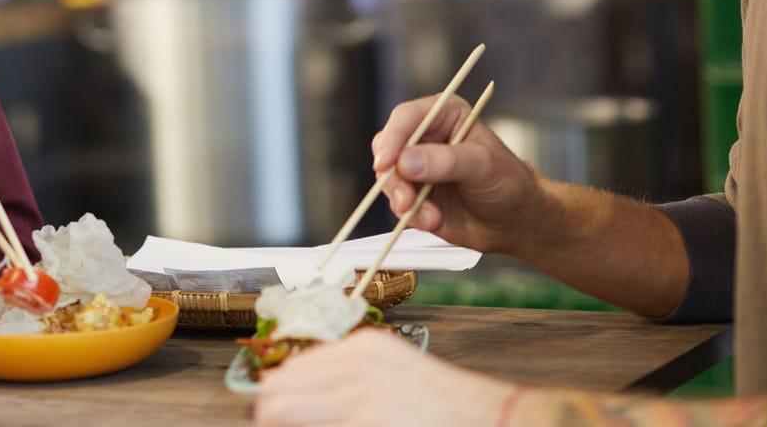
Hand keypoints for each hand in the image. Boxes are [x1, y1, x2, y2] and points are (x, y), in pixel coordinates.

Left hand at [254, 328, 516, 425]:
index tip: (276, 419)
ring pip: (278, 414)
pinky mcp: (362, 423)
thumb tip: (289, 399)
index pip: (288, 374)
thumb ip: (346, 381)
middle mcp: (354, 364)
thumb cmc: (446, 410)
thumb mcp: (392, 375)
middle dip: (272, 420)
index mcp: (360, 347)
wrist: (494, 419)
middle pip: (274, 396)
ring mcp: (357, 397)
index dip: (276, 404)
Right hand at [370, 93, 539, 255]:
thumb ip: (446, 161)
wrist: (516, 220)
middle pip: (388, 149)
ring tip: (432, 216)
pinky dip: (412, 216)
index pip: (406, 118)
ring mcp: (417, 168)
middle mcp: (425, 139)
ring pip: (389, 180)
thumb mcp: (483, 165)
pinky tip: (435, 220)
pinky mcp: (414, 195)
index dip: (392, 138)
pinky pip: (398, 204)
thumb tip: (407, 161)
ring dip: (405, 201)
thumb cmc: (509, 182)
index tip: (387, 163)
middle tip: (407, 199)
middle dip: (394, 177)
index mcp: (443, 116)